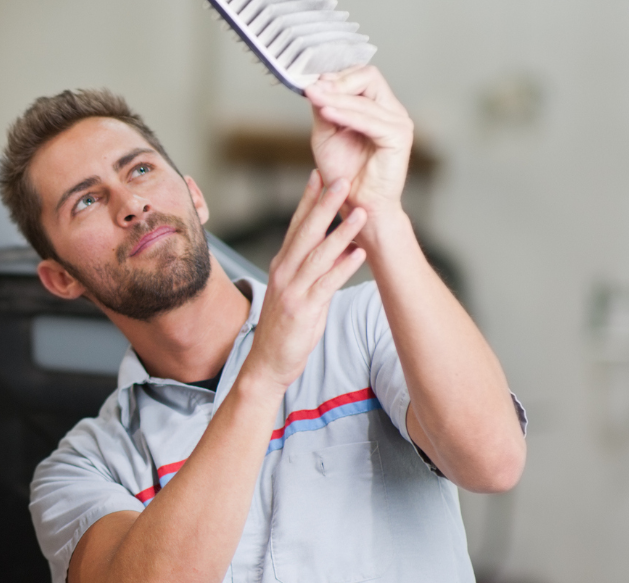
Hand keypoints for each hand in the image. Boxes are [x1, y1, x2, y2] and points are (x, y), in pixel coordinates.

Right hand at [245, 171, 367, 388]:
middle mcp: (284, 273)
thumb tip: (339, 246)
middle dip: (324, 204)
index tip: (320, 174)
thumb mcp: (296, 291)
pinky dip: (342, 268)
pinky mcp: (303, 310)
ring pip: (318, 255)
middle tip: (341, 179)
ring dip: (341, 232)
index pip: (295, 225)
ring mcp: (292, 291)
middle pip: (306, 232)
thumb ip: (313, 268)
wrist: (267, 363)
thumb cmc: (284, 328)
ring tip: (360, 213)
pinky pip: (326, 284)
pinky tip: (358, 254)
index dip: (308, 199)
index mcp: (282, 265)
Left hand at [304, 66, 412, 225]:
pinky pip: (370, 120)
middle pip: (369, 76)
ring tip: (313, 97)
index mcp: (377, 108)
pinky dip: (346, 114)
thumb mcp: (326, 135)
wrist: (357, 205)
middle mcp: (392, 111)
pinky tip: (326, 112)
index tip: (311, 82)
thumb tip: (317, 84)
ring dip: (335, 97)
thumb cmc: (344, 174)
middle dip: (338, 82)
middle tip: (313, 88)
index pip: (362, 75)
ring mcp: (398, 122)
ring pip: (365, 98)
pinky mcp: (398, 137)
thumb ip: (324, 109)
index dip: (336, 76)